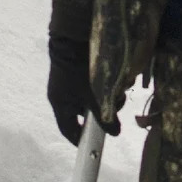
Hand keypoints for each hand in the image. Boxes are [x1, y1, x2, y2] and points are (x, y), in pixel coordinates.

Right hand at [46, 25, 117, 145]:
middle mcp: (65, 93)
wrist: (74, 36)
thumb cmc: (79, 70)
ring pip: (95, 97)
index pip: (68, 128)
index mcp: (60, 103)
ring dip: (109, 95)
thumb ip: (104, 116)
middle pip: (86, 112)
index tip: (92, 145)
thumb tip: (114, 133)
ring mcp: (73, 80)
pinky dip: (109, 83)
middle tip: (116, 106)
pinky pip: (98, 83)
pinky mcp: (84, 69)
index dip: (79, 139)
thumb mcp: (93, 96)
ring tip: (120, 89)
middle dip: (103, 111)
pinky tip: (120, 79)